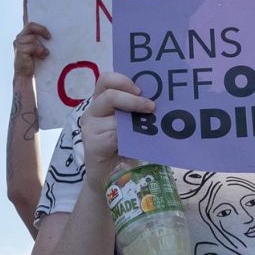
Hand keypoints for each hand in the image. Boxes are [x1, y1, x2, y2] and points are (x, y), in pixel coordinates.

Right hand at [14, 20, 50, 77]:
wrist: (26, 74)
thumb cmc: (35, 60)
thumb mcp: (40, 47)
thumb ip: (42, 38)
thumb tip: (52, 33)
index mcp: (25, 34)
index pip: (25, 17)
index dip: (25, 7)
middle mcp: (20, 36)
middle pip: (31, 25)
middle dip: (42, 30)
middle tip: (49, 37)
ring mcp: (18, 42)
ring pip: (33, 37)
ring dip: (41, 45)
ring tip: (44, 53)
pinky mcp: (19, 49)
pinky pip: (33, 45)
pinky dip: (40, 51)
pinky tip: (42, 56)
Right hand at [79, 71, 154, 185]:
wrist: (112, 175)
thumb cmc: (126, 145)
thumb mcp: (132, 123)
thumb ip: (138, 110)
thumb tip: (165, 99)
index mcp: (103, 100)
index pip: (106, 80)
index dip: (123, 80)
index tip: (141, 88)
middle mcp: (93, 111)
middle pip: (109, 94)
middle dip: (133, 99)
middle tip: (151, 107)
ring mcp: (90, 127)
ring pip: (113, 117)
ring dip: (134, 120)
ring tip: (150, 127)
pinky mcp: (92, 144)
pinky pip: (113, 135)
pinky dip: (129, 137)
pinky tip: (138, 142)